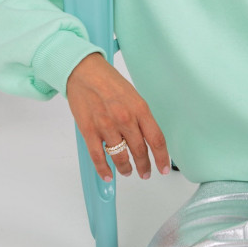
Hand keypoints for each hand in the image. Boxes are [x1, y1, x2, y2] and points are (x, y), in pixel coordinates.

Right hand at [66, 52, 170, 182]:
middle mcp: (125, 119)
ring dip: (126, 168)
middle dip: (144, 166)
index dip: (161, 157)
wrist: (84, 71)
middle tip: (145, 173)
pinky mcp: (89, 130)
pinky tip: (109, 175)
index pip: (156, 139)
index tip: (163, 169)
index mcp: (140, 109)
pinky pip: (98, 157)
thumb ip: (141, 117)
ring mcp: (106, 126)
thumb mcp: (133, 96)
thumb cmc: (109, 82)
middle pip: (139, 150)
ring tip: (128, 171)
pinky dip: (104, 169)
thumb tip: (147, 139)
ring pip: (120, 157)